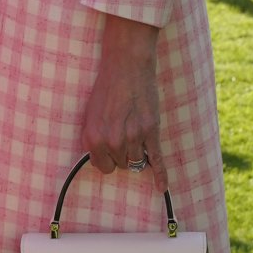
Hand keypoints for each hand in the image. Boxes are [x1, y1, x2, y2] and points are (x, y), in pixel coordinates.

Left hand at [81, 15, 166, 192]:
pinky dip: (161, 175)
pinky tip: (162, 187)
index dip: (106, 159)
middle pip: (121, 165)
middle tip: (123, 131)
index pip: (102, 166)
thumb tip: (100, 158)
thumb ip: (94, 138)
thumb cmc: (106, 88)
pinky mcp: (151, 132)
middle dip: (121, 154)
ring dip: (137, 154)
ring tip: (135, 133)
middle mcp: (113, 141)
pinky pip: (157, 160)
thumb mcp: (90, 114)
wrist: (126, 65)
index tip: (110, 149)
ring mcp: (134, 137)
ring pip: (136, 162)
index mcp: (94, 138)